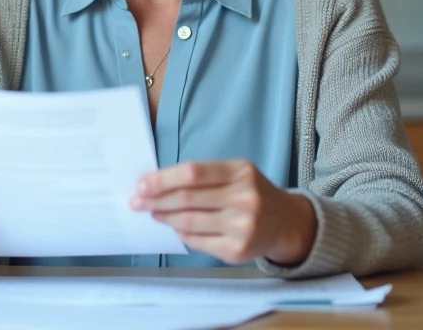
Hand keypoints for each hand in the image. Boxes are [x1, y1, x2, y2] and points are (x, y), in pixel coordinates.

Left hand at [130, 160, 316, 265]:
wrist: (286, 223)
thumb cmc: (251, 193)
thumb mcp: (236, 173)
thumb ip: (203, 176)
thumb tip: (158, 184)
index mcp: (241, 172)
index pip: (193, 173)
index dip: (163, 179)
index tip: (141, 184)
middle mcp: (245, 198)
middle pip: (187, 198)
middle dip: (156, 199)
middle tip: (136, 200)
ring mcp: (243, 226)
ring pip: (189, 221)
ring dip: (164, 217)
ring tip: (153, 212)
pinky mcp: (238, 250)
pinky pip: (197, 241)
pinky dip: (181, 233)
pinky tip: (175, 226)